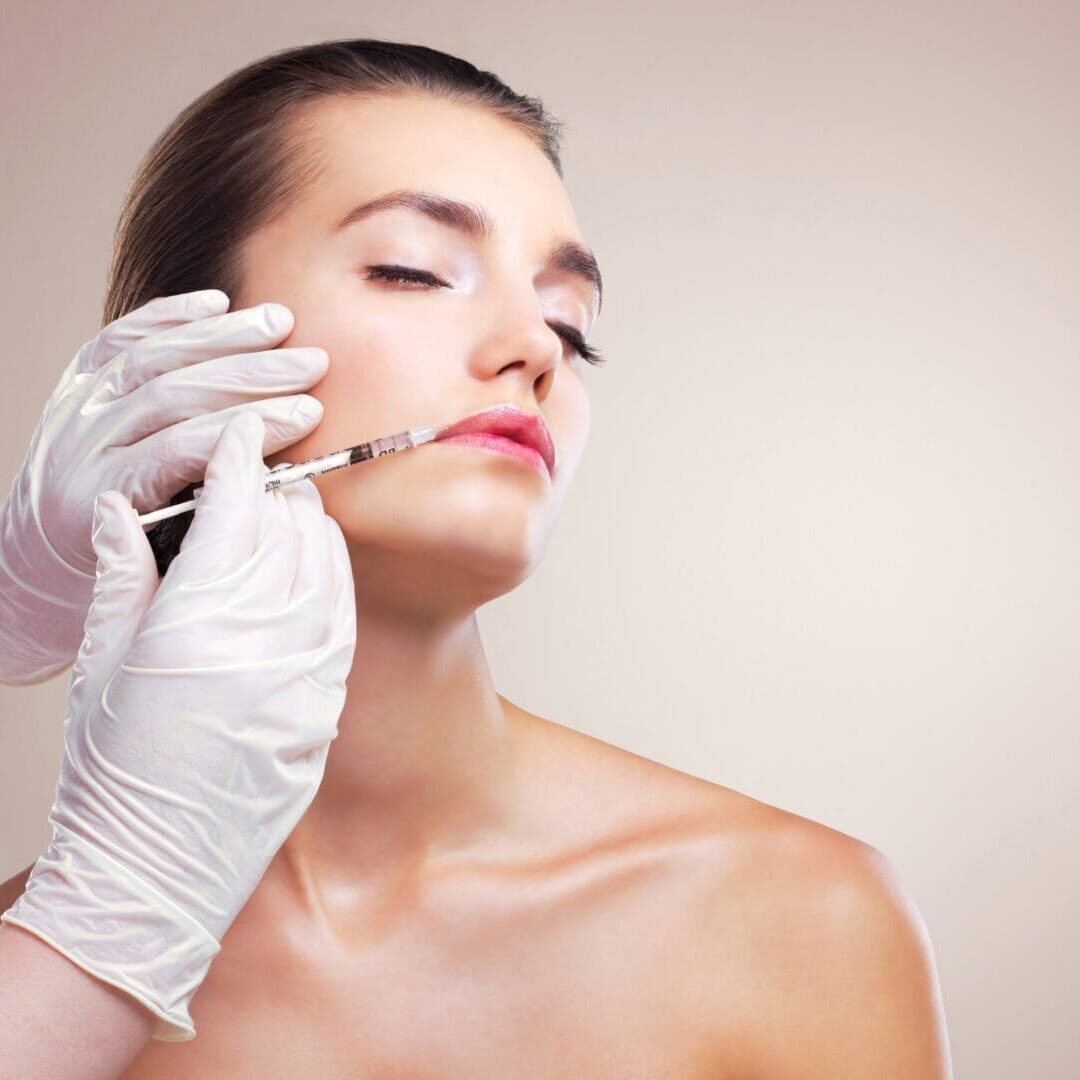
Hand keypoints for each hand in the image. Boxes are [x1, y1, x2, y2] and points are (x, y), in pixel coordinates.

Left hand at [0, 290, 328, 684]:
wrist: (41, 548)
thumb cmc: (116, 561)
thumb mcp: (158, 561)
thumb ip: (205, 517)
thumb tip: (273, 478)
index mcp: (106, 494)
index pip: (187, 447)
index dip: (253, 426)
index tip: (307, 415)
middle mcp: (83, 443)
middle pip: (175, 393)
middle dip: (252, 374)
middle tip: (311, 364)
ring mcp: (76, 407)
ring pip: (152, 357)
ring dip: (223, 336)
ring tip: (281, 322)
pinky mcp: (76, 382)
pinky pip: (120, 337)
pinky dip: (170, 316)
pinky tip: (217, 304)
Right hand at [1, 411, 355, 1040]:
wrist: (157, 868)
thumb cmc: (112, 767)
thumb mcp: (102, 661)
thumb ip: (125, 572)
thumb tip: (130, 503)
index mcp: (195, 622)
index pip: (235, 508)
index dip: (240, 458)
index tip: (244, 431)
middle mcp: (262, 641)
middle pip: (288, 527)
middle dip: (275, 488)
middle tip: (259, 474)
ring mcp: (305, 674)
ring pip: (326, 565)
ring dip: (309, 527)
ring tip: (287, 513)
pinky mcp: (327, 703)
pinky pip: (343, 615)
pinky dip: (331, 577)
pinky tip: (314, 566)